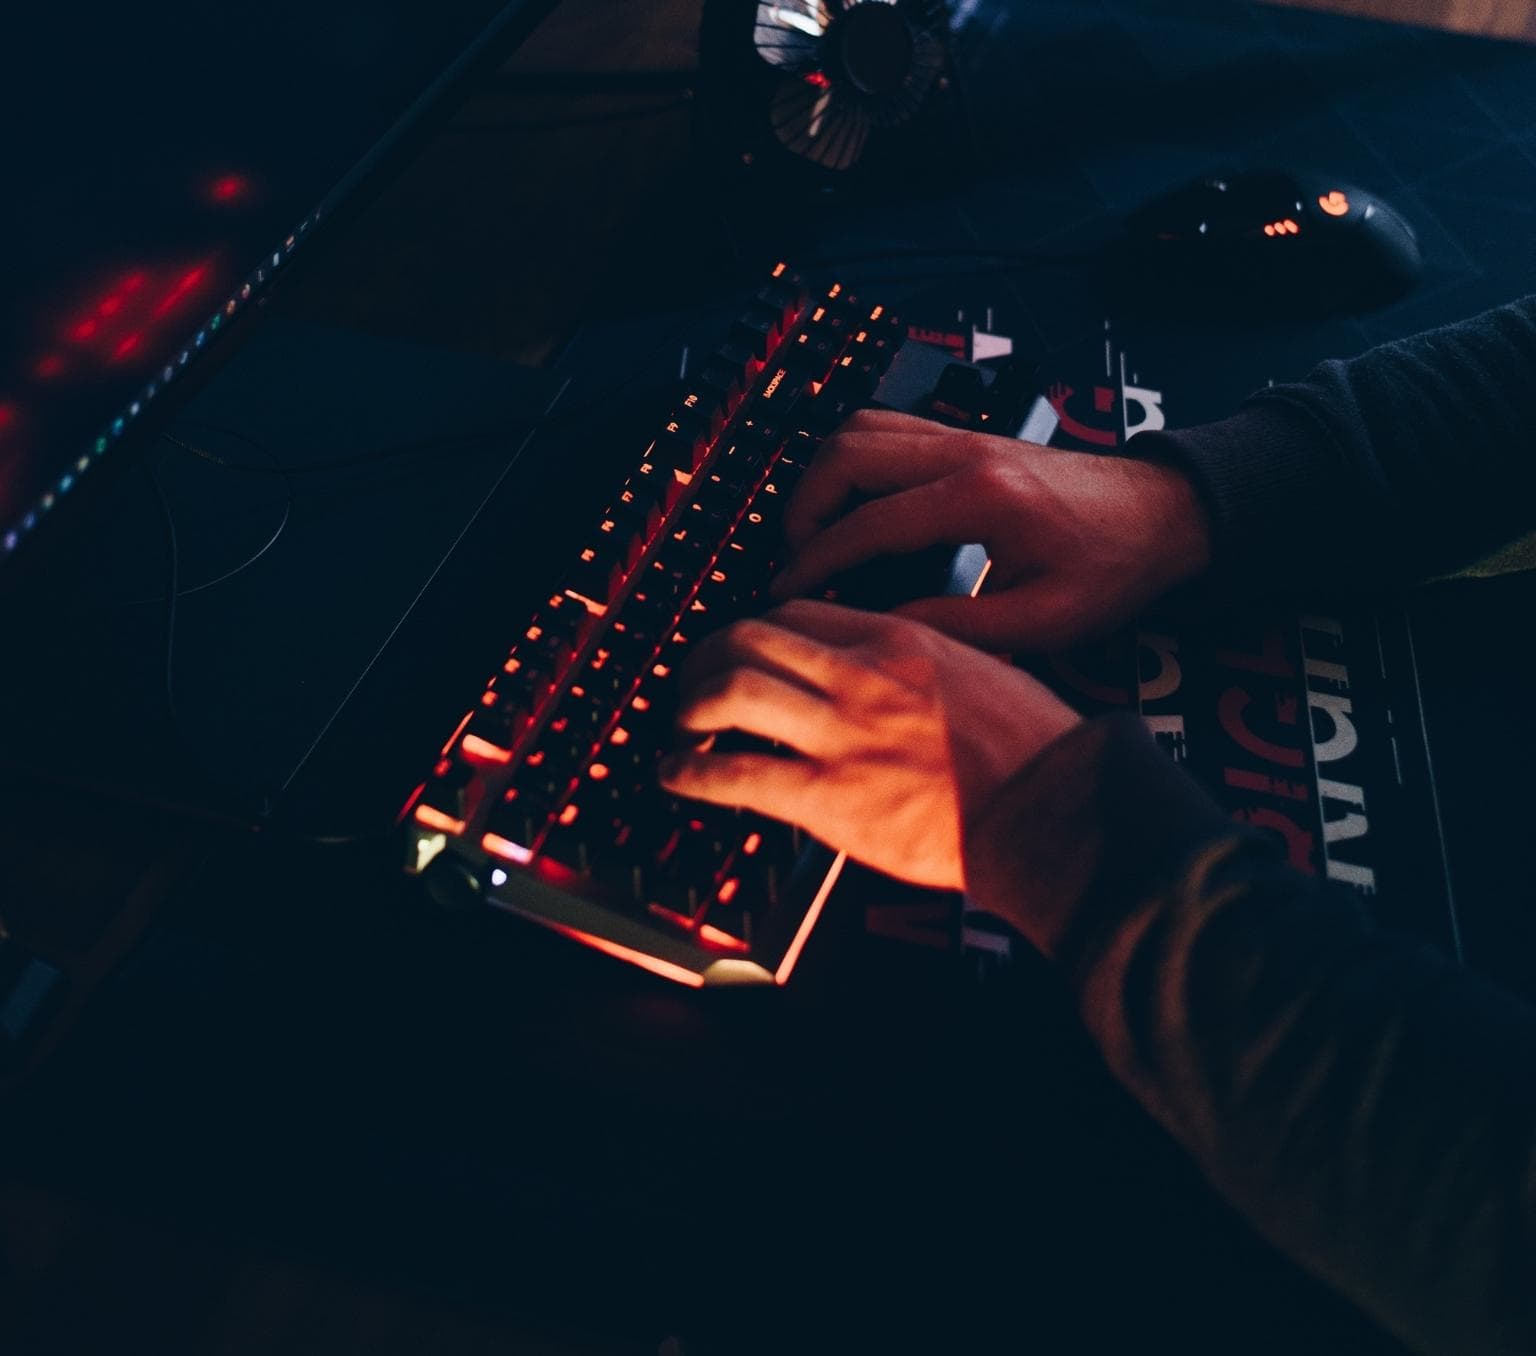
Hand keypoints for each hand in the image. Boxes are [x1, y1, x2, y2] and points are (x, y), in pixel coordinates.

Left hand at [658, 600, 1080, 890]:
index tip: (743, 648)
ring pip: (730, 690)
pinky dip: (690, 772)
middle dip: (706, 657)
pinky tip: (677, 775)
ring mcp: (843, 735)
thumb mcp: (981, 672)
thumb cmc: (1036, 752)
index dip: (755, 628)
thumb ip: (921, 667)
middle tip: (693, 681)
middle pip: (749, 637)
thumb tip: (886, 677)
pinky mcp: (829, 797)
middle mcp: (862, 676)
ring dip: (689, 706)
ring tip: (681, 726)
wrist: (1055, 812)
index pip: (798, 612)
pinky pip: (734, 773)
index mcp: (901, 641)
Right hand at [770, 409, 1211, 651]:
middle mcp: (966, 452)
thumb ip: (956, 626)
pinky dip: (850, 463)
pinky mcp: (966, 438)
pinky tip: (849, 506)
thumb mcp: (1041, 621)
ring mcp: (964, 436)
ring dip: (822, 478)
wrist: (1164, 514)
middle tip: (793, 561)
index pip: (870, 522)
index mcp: (984, 498)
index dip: (817, 561)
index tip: (786, 592)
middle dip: (803, 508)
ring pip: (860, 430)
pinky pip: (886, 430)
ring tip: (812, 535)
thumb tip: (882, 630)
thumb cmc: (1114, 567)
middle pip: (848, 454)